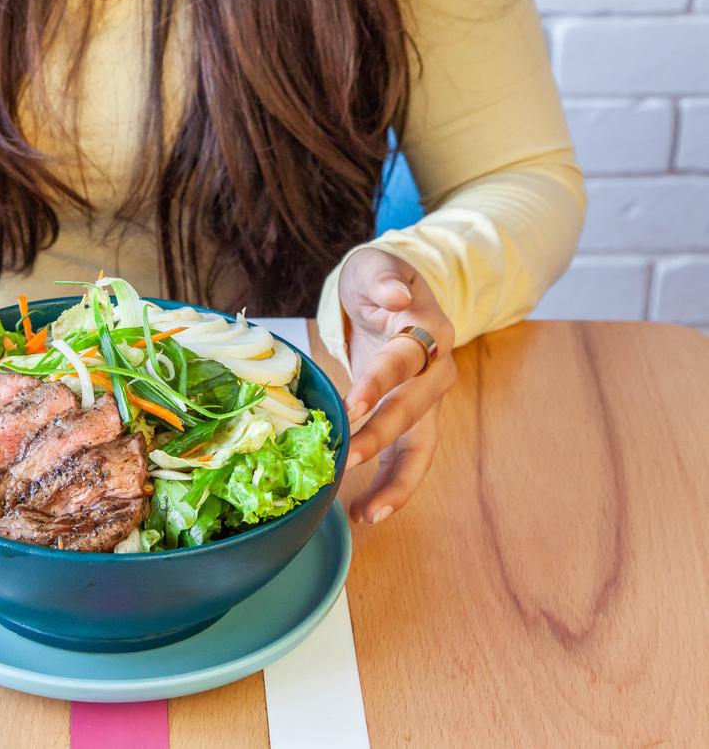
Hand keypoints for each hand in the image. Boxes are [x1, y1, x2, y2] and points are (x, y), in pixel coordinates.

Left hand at [338, 248, 456, 524]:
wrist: (396, 292)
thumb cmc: (380, 280)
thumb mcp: (377, 266)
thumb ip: (383, 279)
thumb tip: (397, 296)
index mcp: (430, 332)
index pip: (403, 360)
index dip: (378, 383)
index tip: (351, 406)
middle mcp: (436, 372)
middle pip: (411, 411)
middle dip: (378, 439)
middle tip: (344, 461)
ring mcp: (428, 401)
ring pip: (420, 448)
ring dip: (394, 483)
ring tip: (365, 515)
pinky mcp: (414, 420)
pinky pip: (408, 460)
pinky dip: (390, 487)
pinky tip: (363, 513)